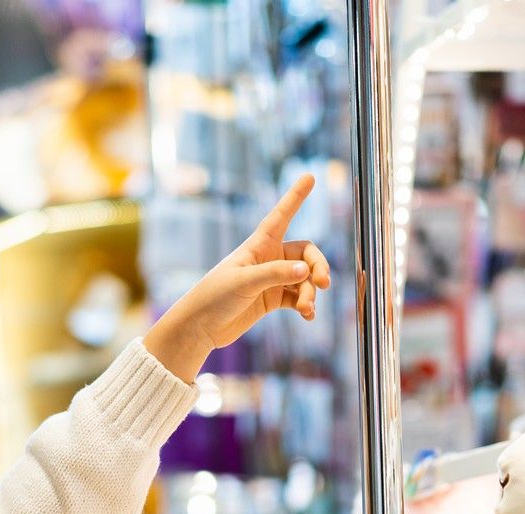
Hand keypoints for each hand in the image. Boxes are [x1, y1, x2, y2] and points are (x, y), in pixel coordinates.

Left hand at [143, 173, 334, 381]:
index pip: (281, 215)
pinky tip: (308, 316)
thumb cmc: (215, 296)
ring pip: (304, 279)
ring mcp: (272, 279)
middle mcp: (268, 259)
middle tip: (323, 283)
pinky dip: (306, 305)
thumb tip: (306, 271)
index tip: (310, 176)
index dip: (295, 197)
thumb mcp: (244, 282)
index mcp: (258, 245)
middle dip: (317, 266)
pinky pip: (298, 298)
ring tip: (307, 308)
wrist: (200, 326)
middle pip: (305, 254)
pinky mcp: (272, 299)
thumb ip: (275, 275)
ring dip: (310, 293)